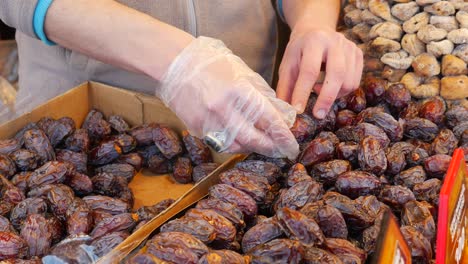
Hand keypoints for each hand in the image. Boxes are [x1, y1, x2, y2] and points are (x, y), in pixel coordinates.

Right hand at [157, 37, 299, 158]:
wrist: (175, 63)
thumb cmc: (212, 63)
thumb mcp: (243, 72)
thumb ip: (263, 94)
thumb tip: (280, 114)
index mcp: (237, 90)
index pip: (267, 119)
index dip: (282, 135)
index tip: (291, 145)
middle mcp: (222, 109)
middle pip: (253, 139)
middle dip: (271, 148)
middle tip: (282, 151)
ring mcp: (207, 121)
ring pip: (236, 146)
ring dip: (252, 147)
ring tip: (262, 143)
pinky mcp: (196, 129)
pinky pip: (220, 143)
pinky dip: (234, 143)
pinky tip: (241, 139)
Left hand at [277, 24, 362, 118]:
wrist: (315, 31)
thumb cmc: (299, 52)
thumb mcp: (287, 65)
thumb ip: (285, 87)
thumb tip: (285, 111)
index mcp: (313, 41)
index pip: (310, 70)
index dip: (303, 92)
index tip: (297, 109)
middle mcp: (335, 41)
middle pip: (337, 74)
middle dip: (327, 98)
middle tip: (318, 114)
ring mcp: (349, 47)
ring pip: (349, 80)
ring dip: (334, 95)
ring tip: (318, 90)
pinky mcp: (358, 54)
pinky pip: (355, 81)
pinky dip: (342, 91)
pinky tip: (329, 85)